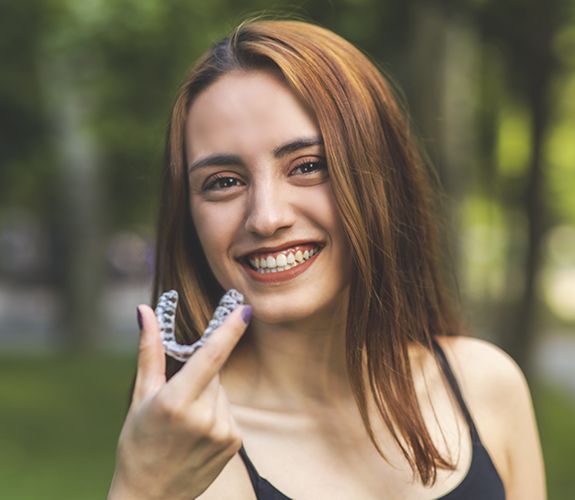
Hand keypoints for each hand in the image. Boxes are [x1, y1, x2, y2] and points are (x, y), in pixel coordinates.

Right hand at [108, 303, 250, 499]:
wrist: (150, 496)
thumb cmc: (138, 442)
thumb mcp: (140, 396)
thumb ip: (149, 350)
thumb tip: (145, 311)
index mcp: (176, 401)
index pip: (211, 356)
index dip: (230, 329)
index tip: (245, 308)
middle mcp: (204, 417)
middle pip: (214, 373)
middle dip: (200, 376)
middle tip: (178, 398)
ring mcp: (223, 432)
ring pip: (222, 392)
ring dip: (208, 397)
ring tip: (186, 423)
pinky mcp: (235, 442)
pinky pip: (229, 411)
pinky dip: (217, 414)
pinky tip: (199, 433)